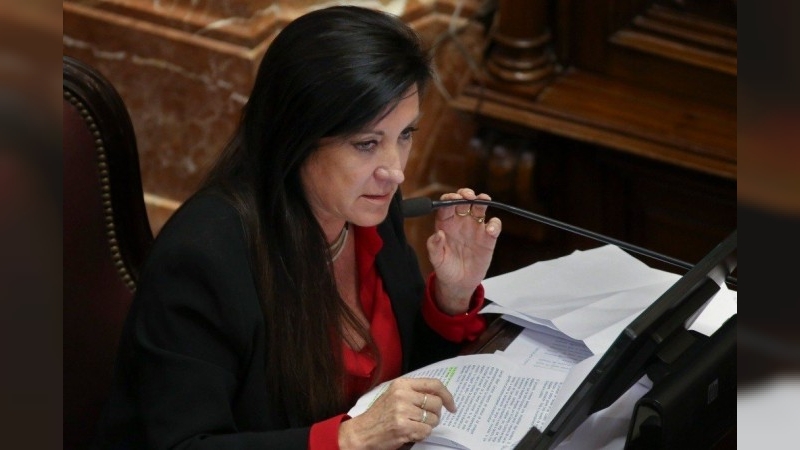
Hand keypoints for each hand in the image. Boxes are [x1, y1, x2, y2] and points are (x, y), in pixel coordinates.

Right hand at [338, 378, 455, 448]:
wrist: (361, 432)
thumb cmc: (379, 416)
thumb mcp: (394, 396)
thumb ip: (413, 393)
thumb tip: (440, 398)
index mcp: (401, 384)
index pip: (434, 384)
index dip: (447, 396)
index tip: (451, 406)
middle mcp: (403, 395)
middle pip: (436, 403)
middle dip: (436, 415)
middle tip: (426, 420)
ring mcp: (402, 411)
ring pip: (433, 419)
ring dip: (427, 426)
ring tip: (414, 426)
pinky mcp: (403, 427)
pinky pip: (426, 431)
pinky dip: (421, 435)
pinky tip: (410, 433)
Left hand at [426, 188, 500, 314]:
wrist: (459, 283)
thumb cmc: (445, 268)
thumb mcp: (436, 260)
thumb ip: (434, 246)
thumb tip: (438, 234)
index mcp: (445, 223)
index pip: (446, 205)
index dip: (449, 199)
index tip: (452, 199)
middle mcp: (460, 222)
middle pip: (464, 201)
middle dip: (466, 194)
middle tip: (468, 196)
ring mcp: (475, 228)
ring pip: (480, 208)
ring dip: (482, 200)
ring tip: (483, 200)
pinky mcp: (488, 238)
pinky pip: (494, 226)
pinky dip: (495, 224)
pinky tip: (491, 229)